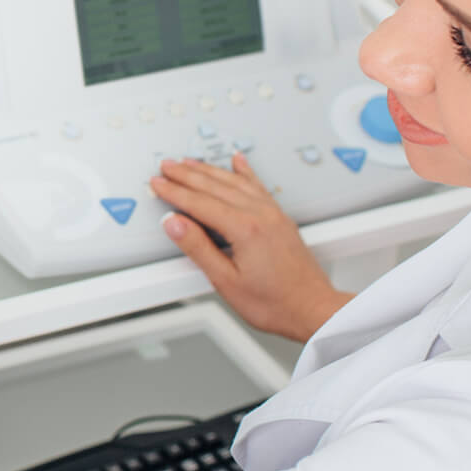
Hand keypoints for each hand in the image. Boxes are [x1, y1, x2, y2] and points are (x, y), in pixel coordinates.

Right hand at [149, 154, 352, 342]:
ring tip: (189, 162)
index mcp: (245, 229)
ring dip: (209, 170)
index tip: (158, 183)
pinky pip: (258, 185)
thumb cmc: (275, 303)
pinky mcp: (280, 218)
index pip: (200, 202)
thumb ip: (198, 248)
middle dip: (187, 174)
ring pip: (235, 181)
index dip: (174, 191)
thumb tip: (174, 223)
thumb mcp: (226, 281)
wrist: (312, 309)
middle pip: (215, 186)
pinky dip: (244, 171)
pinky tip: (238, 161)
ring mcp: (273, 213)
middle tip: (166, 167)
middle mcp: (261, 214)